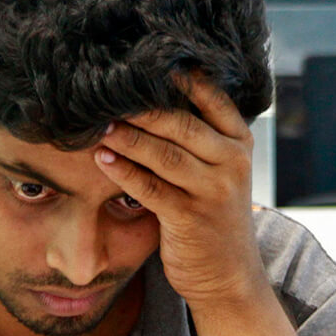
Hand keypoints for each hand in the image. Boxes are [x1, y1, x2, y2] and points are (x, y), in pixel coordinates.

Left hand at [93, 71, 307, 335]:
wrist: (229, 276)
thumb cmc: (212, 212)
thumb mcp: (218, 168)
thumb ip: (196, 134)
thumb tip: (144, 91)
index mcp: (238, 141)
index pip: (211, 97)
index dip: (179, 76)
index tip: (141, 60)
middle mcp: (232, 161)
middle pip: (182, 123)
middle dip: (141, 107)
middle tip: (105, 91)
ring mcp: (214, 191)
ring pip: (165, 154)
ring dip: (127, 136)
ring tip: (97, 123)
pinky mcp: (191, 218)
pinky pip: (151, 188)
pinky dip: (123, 170)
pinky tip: (101, 158)